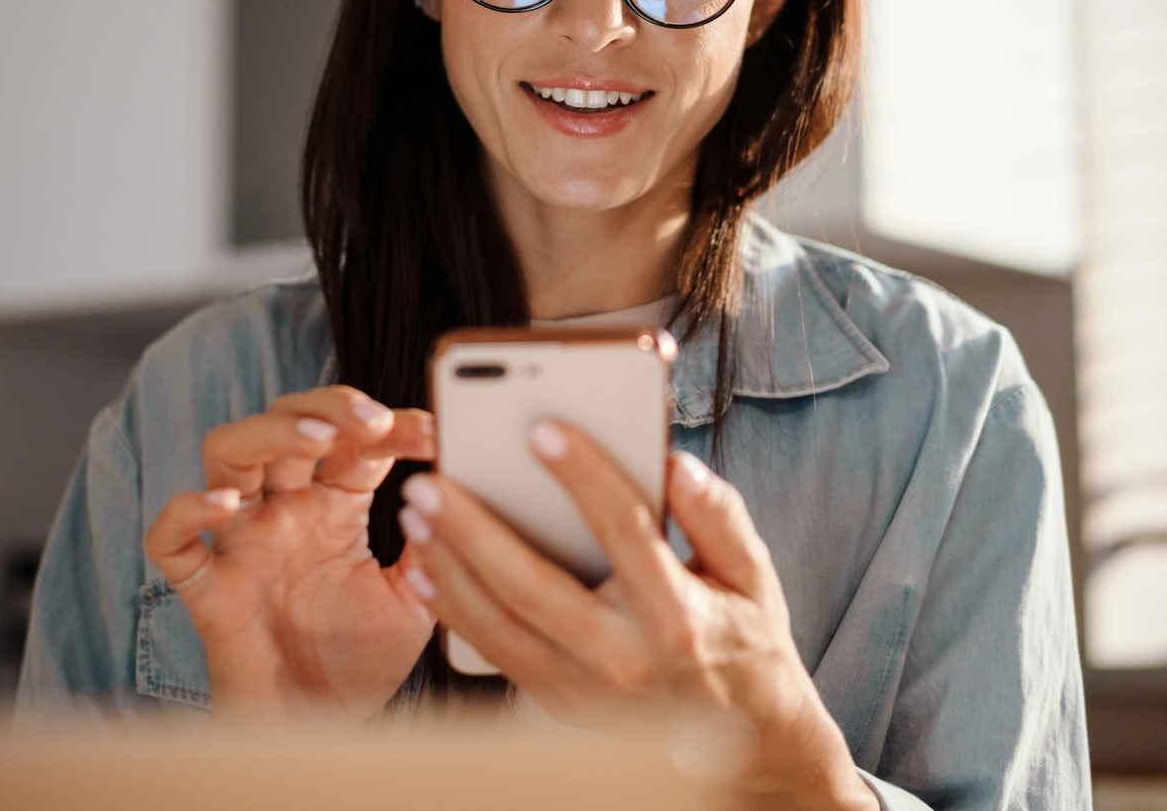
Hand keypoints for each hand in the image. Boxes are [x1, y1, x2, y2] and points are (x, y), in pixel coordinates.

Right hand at [143, 385, 436, 719]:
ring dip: (269, 432)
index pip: (354, 440)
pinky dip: (186, 512)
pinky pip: (172, 541)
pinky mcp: (207, 589)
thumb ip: (432, 546)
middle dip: (328, 406)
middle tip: (375, 418)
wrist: (318, 733)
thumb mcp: (415, 599)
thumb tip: (460, 491)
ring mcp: (242, 544)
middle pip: (286, 422)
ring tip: (319, 438)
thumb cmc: (358, 664)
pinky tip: (225, 506)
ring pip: (227, 452)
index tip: (433, 430)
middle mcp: (284, 511)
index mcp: (333, 506)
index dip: (391, 425)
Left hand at [395, 423, 877, 810]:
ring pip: (500, 625)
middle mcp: (625, 656)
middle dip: (474, 529)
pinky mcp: (560, 702)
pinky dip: (453, 611)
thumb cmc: (743, 638)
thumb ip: (717, 514)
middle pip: (534, 583)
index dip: (584, 475)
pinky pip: (494, 653)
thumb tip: (676, 463)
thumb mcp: (752, 573)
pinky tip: (424, 570)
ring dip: (448, 568)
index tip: (541, 427)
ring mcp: (586, 688)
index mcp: (678, 612)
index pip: (624, 529)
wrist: (745, 740)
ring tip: (414, 515)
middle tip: (430, 481)